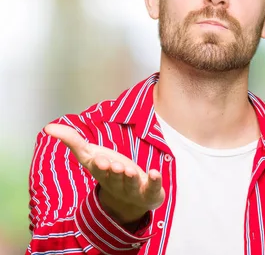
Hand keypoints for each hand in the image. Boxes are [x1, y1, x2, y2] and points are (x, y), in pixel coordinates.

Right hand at [44, 123, 165, 223]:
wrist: (132, 197)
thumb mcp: (91, 155)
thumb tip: (47, 128)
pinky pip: (153, 187)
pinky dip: (155, 181)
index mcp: (102, 173)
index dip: (99, 165)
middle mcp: (117, 183)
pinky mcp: (150, 192)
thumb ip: (72, 141)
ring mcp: (134, 189)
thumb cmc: (110, 170)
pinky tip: (155, 172)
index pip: (99, 169)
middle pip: (115, 177)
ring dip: (131, 177)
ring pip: (132, 184)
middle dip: (114, 172)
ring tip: (131, 171)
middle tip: (115, 165)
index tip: (99, 159)